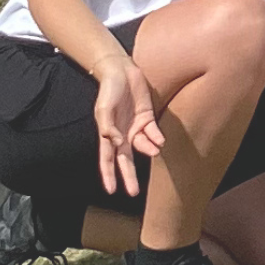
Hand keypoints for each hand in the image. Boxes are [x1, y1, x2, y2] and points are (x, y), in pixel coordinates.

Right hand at [94, 54, 162, 197]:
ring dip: (148, 151)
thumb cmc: (109, 90)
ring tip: (154, 152)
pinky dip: (156, 138)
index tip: (111, 191)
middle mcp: (122, 134)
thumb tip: (116, 143)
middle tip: (133, 193)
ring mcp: (135, 126)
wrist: (121, 71)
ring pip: (142, 146)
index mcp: (108, 134)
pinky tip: (159, 141)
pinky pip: (152, 132)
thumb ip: (108, 126)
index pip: (107, 160)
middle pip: (125, 160)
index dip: (109, 175)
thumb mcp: (104, 108)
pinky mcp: (147, 117)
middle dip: (129, 177)